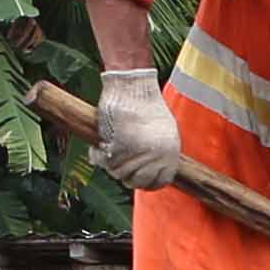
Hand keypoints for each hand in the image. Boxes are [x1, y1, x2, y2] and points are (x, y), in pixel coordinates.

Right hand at [91, 66, 190, 189]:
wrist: (132, 87)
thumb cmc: (147, 105)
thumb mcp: (165, 131)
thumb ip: (161, 153)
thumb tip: (151, 171)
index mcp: (170, 154)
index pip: (159, 181)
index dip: (145, 182)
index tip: (135, 177)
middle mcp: (156, 157)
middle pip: (136, 181)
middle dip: (126, 175)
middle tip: (118, 163)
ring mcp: (137, 153)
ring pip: (118, 173)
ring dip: (111, 164)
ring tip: (108, 150)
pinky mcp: (118, 145)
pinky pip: (105, 162)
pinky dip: (98, 156)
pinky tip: (99, 147)